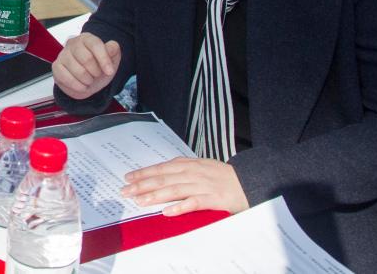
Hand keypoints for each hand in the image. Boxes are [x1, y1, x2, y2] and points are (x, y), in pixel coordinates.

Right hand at [52, 32, 120, 99]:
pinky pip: (67, 79)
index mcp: (87, 38)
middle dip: (96, 72)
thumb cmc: (99, 68)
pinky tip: (81, 85)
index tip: (109, 72)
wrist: (89, 82)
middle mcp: (72, 43)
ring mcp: (62, 55)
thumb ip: (113, 51)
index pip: (95, 45)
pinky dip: (78, 86)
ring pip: (78, 71)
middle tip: (97, 75)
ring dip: (88, 80)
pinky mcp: (56, 67)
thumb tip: (112, 46)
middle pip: (86, 59)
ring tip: (89, 80)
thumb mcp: (111, 60)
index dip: (104, 60)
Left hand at [122, 157, 249, 215]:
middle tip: (125, 191)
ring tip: (140, 201)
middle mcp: (194, 173)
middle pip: (163, 178)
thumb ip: (183, 169)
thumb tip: (162, 173)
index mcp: (190, 164)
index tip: (128, 178)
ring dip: (155, 196)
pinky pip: (194, 203)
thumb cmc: (223, 176)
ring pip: (174, 190)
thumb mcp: (201, 167)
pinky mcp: (214, 199)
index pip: (162, 168)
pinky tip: (167, 212)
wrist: (250, 181)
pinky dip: (180, 207)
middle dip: (142, 185)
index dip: (144, 173)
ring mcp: (203, 185)